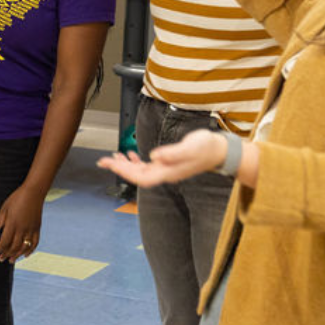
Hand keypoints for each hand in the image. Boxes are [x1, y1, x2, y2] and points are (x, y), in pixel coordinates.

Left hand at [0, 186, 43, 262]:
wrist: (34, 192)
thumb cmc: (16, 198)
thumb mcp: (4, 208)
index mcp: (12, 224)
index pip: (4, 242)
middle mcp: (22, 229)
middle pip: (13, 247)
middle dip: (6, 254)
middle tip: (0, 259)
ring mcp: (31, 229)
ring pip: (24, 247)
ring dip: (17, 255)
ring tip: (11, 260)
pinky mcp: (37, 228)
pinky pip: (34, 243)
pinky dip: (30, 250)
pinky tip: (25, 255)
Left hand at [96, 129, 226, 187]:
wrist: (220, 151)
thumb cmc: (207, 148)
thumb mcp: (190, 147)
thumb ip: (173, 153)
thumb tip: (154, 157)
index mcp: (168, 172)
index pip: (141, 177)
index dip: (124, 172)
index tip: (111, 163)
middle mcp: (165, 174)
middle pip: (137, 176)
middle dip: (119, 168)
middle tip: (103, 161)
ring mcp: (166, 170)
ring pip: (140, 171)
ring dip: (125, 165)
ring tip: (112, 158)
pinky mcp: (168, 164)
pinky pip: (147, 166)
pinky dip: (136, 161)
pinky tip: (130, 155)